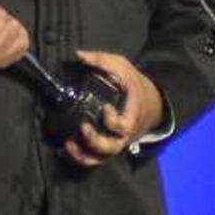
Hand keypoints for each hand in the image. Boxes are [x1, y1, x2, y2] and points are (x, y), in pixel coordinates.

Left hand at [60, 49, 164, 167]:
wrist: (149, 102)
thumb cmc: (134, 85)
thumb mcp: (123, 67)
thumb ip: (102, 61)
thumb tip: (78, 55)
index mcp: (131, 116)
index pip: (124, 126)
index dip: (112, 121)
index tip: (105, 107)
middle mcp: (124, 134)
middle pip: (111, 147)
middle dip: (95, 141)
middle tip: (83, 127)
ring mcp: (116, 142)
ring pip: (102, 158)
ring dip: (84, 155)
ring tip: (68, 145)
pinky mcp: (107, 146)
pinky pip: (95, 159)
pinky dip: (80, 158)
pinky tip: (65, 150)